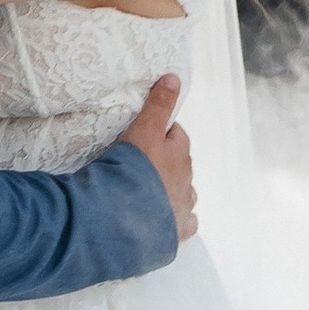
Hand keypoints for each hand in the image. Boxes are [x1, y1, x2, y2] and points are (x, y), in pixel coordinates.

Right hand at [122, 73, 196, 241]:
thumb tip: (173, 77)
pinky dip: (177, 220)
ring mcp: (182, 207)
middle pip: (182, 164)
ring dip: (173, 190)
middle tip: (144, 162)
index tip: (147, 134)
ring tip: (152, 191)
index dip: (162, 133)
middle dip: (168, 161)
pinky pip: (185, 224)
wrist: (123, 217)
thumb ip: (157, 105)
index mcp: (178, 155)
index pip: (177, 136)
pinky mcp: (176, 232)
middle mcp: (185, 180)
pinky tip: (166, 220)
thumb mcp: (142, 131)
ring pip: (185, 194)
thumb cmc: (131, 170)